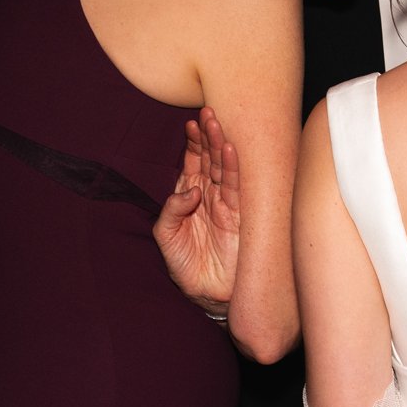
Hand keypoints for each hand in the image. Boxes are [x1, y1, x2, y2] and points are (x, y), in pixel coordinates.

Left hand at [156, 107, 239, 313]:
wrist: (207, 293)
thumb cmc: (185, 265)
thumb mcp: (166, 236)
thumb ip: (171, 210)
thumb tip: (189, 191)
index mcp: (190, 195)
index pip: (193, 162)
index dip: (193, 143)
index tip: (191, 123)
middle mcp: (210, 195)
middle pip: (210, 158)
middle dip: (209, 135)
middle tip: (208, 112)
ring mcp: (226, 204)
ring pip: (224, 168)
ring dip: (221, 144)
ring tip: (218, 123)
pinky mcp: (241, 216)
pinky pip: (238, 187)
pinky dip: (234, 168)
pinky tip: (231, 149)